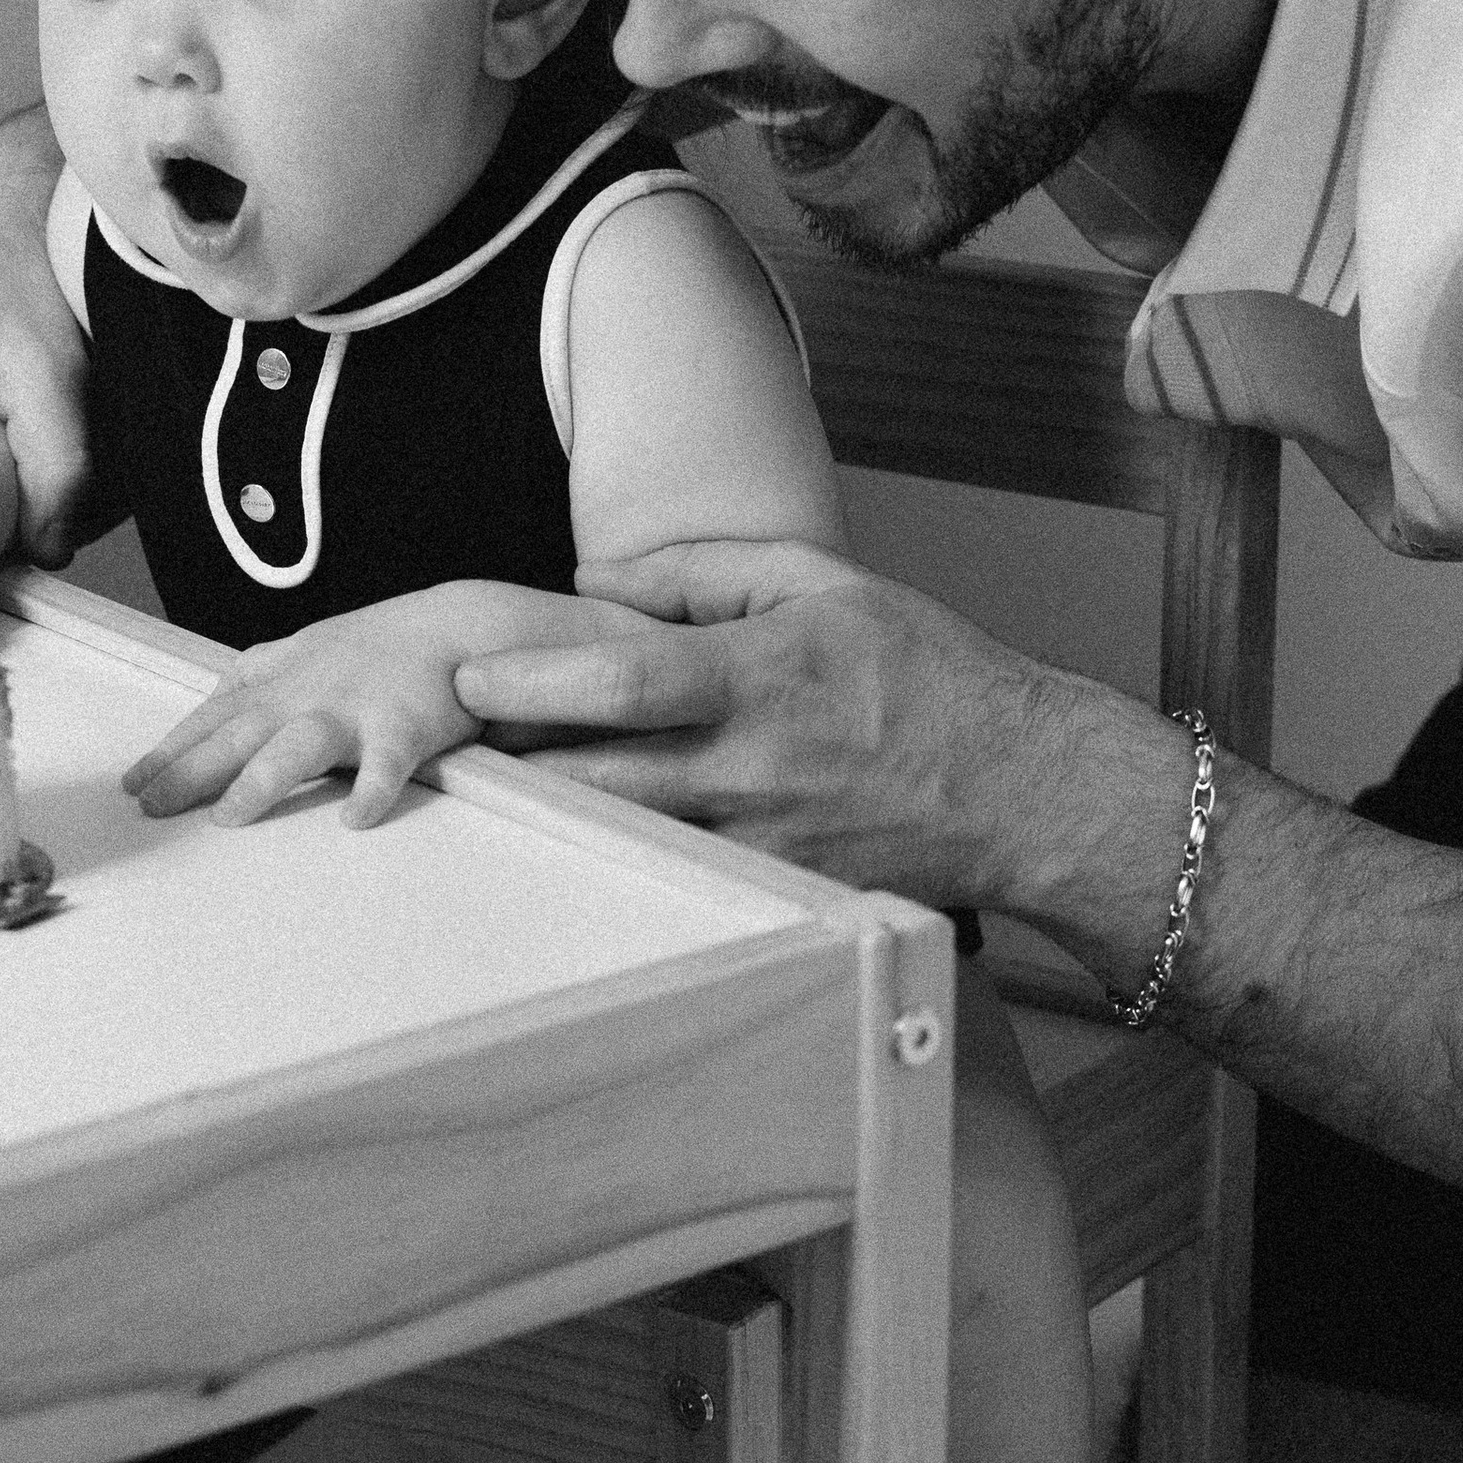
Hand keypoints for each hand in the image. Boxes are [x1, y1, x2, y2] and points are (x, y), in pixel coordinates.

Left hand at [127, 591, 492, 828]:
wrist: (457, 625)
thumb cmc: (378, 646)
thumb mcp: (304, 650)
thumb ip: (256, 678)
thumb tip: (210, 704)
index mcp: (280, 679)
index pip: (213, 718)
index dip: (171, 751)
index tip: (134, 784)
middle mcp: (306, 693)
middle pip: (238, 735)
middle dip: (190, 771)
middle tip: (152, 807)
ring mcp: (353, 710)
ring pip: (299, 746)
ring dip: (262, 780)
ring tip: (228, 817)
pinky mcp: (403, 728)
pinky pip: (387, 764)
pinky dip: (372, 791)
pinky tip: (355, 819)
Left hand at [451, 537, 1055, 904]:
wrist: (1019, 792)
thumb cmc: (926, 676)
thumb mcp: (823, 584)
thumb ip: (703, 572)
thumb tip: (595, 578)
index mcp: (760, 679)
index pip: (626, 682)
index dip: (537, 683)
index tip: (468, 676)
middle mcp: (749, 768)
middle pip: (595, 776)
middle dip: (509, 761)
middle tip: (442, 737)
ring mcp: (754, 841)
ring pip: (618, 834)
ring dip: (547, 811)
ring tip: (483, 784)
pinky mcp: (766, 890)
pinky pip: (668, 871)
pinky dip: (613, 850)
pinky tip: (573, 831)